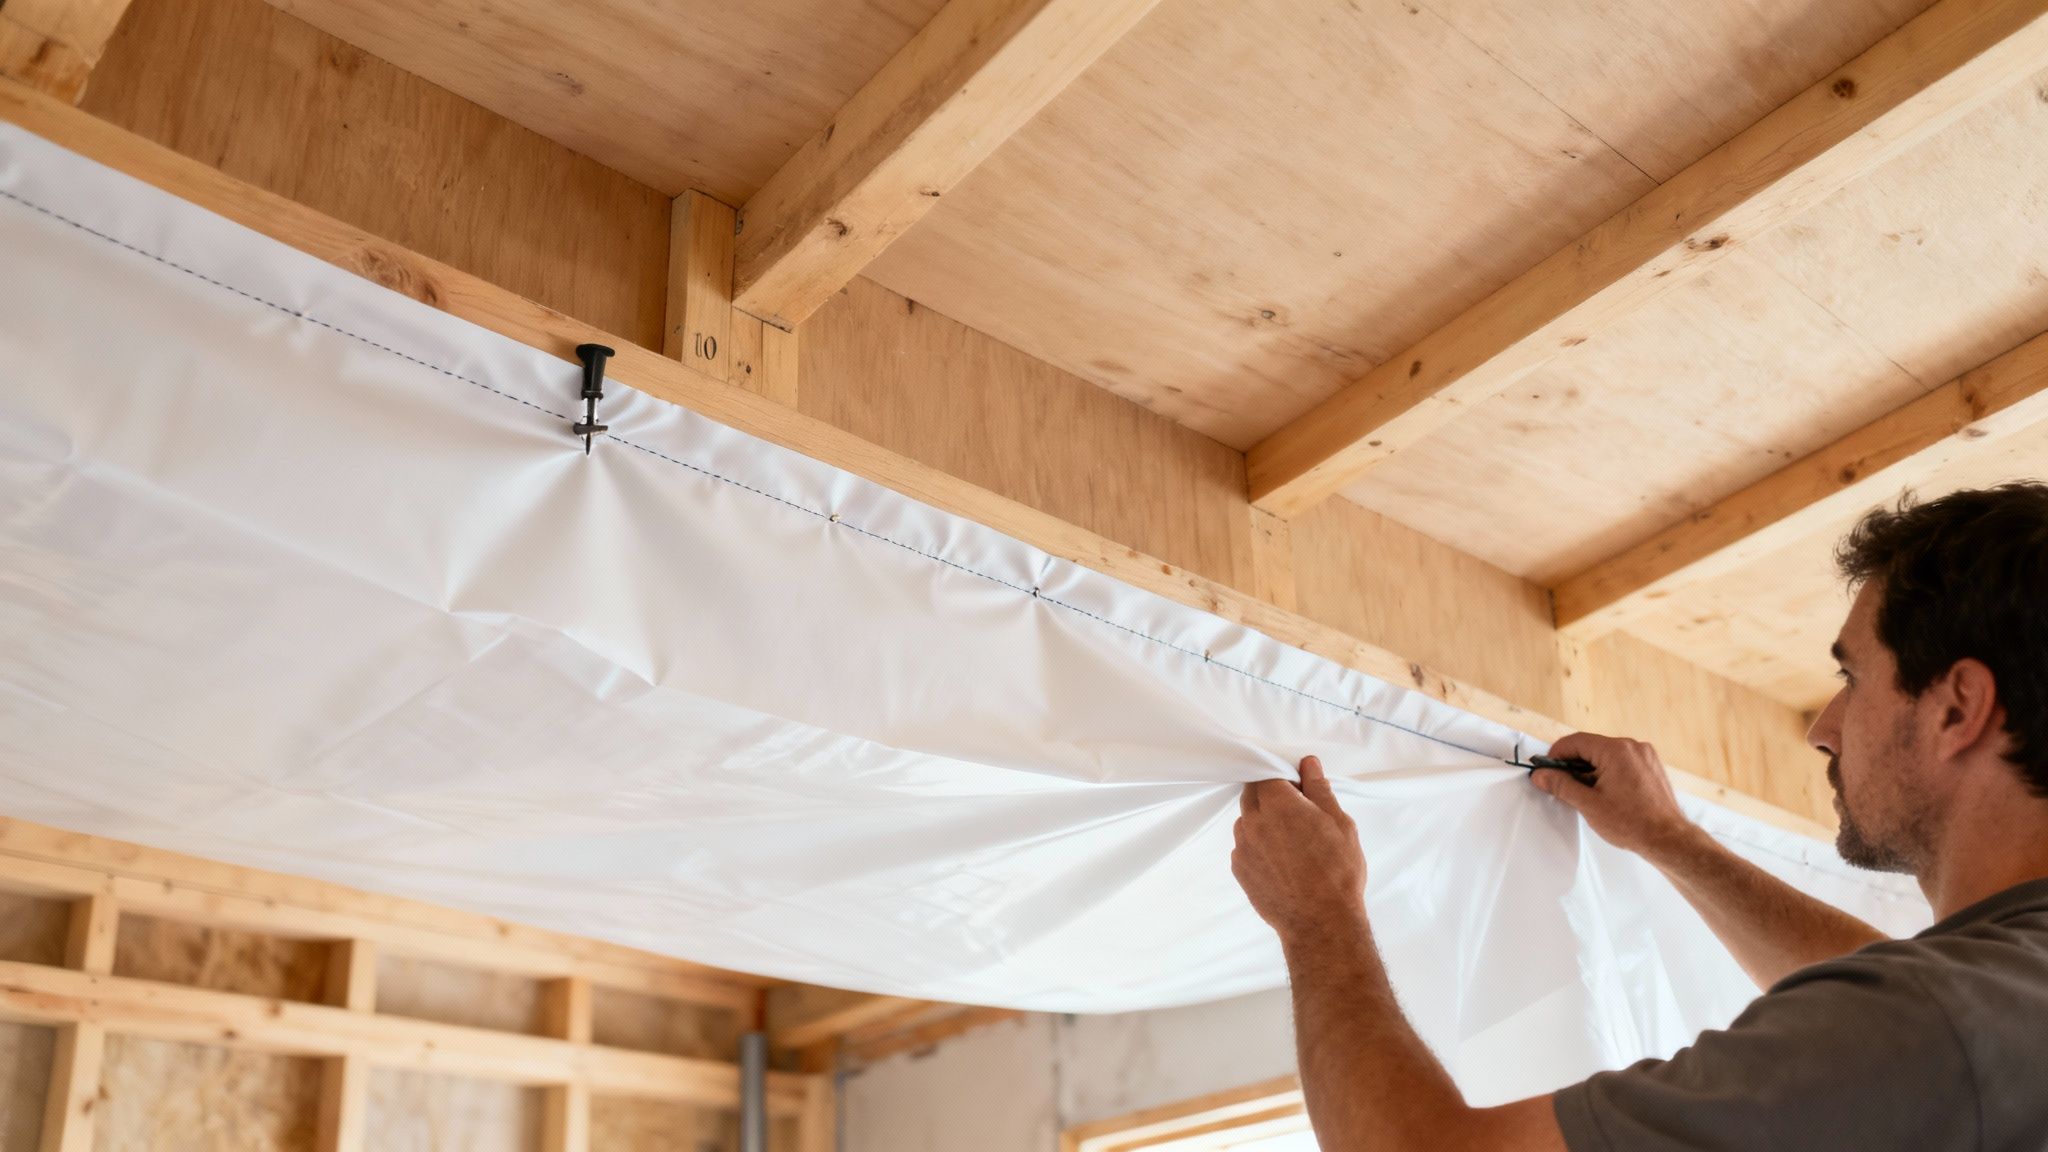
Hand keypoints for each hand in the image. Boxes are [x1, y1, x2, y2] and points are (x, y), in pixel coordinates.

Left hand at [1232, 756, 1366, 942]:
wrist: (1321, 923)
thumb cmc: (1336, 874)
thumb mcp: (1339, 823)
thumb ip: (1319, 790)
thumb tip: (1309, 766)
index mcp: (1278, 804)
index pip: (1267, 773)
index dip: (1283, 777)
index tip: (1298, 786)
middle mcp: (1253, 822)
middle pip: (1252, 794)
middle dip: (1271, 796)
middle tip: (1297, 812)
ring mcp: (1242, 846)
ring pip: (1247, 820)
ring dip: (1263, 821)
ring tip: (1292, 842)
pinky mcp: (1239, 869)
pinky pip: (1245, 846)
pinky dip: (1259, 846)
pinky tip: (1282, 860)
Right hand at [1530, 732, 1700, 858]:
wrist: (1668, 839)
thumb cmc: (1632, 823)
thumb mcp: (1588, 804)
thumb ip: (1561, 785)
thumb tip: (1541, 775)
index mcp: (1616, 750)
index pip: (1576, 742)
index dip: (1556, 755)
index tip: (1546, 771)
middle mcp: (1632, 747)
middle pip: (1591, 747)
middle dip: (1573, 765)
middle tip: (1561, 786)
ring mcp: (1644, 756)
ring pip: (1606, 756)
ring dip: (1590, 770)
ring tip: (1585, 795)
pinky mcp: (1650, 767)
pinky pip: (1621, 763)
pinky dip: (1607, 773)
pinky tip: (1603, 794)